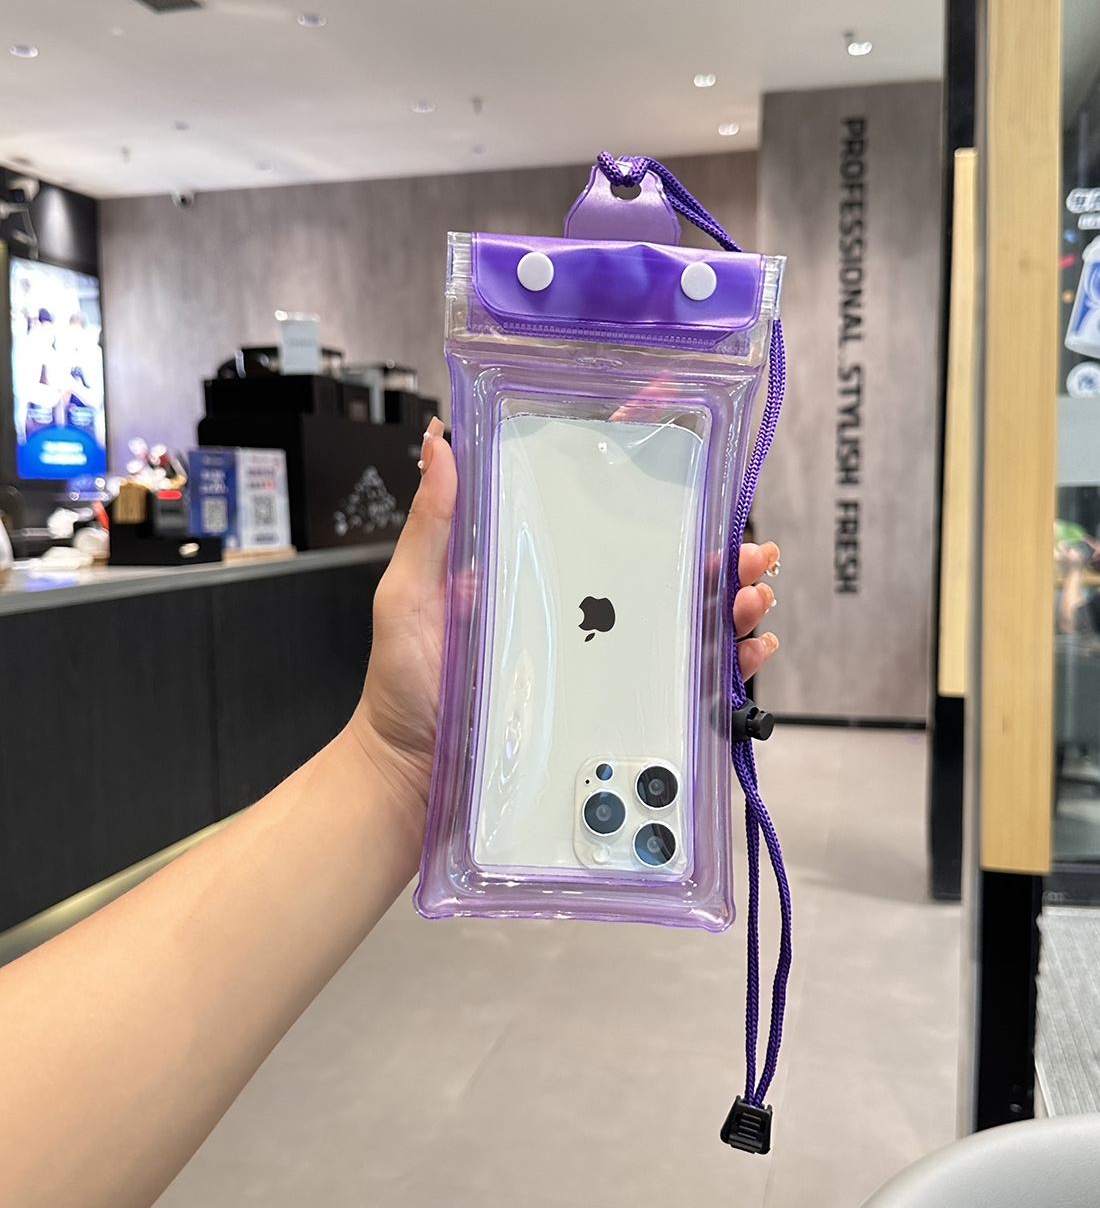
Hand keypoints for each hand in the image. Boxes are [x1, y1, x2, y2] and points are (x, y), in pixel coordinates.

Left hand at [353, 419, 780, 810]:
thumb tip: (440, 442)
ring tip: (752, 598)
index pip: (596, 504)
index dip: (644, 467)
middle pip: (663, 562)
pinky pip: (680, 680)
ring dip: (733, 601)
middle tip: (750, 550)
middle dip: (720, 548)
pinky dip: (725, 664)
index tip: (682, 431)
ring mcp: (599, 658)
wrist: (410, 776)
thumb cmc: (406, 685)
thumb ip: (433, 524)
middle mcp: (579, 607)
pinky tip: (746, 652)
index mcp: (539, 567)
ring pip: (685, 616)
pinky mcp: (610, 707)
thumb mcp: (412, 594)